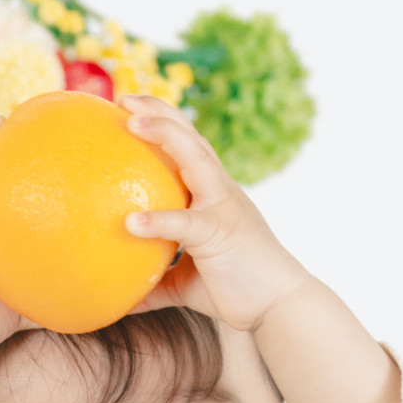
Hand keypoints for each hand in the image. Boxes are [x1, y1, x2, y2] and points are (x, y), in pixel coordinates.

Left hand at [116, 93, 314, 333]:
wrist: (280, 306)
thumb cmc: (235, 290)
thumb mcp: (186, 284)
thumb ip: (156, 284)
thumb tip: (122, 299)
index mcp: (213, 196)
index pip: (188, 147)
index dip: (164, 121)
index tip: (129, 106)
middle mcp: (220, 191)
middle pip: (191, 137)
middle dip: (160, 110)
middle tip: (123, 95)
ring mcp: (223, 206)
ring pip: (195, 158)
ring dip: (165, 135)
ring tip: (132, 122)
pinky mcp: (221, 232)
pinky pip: (185, 222)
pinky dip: (159, 220)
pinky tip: (131, 223)